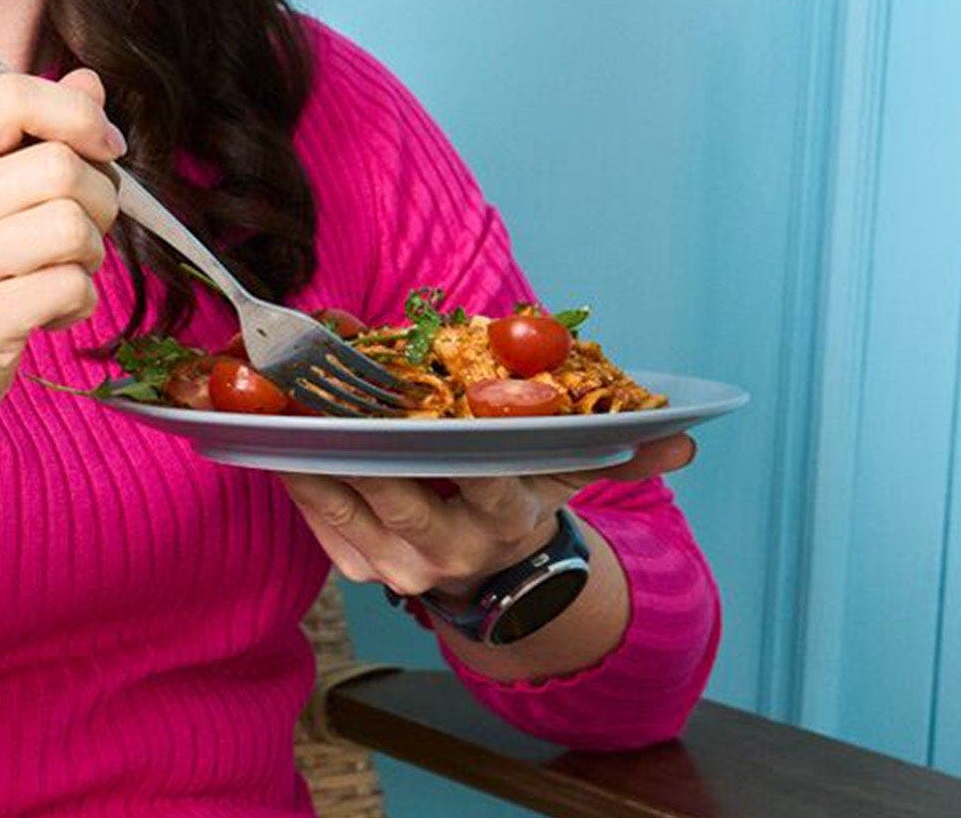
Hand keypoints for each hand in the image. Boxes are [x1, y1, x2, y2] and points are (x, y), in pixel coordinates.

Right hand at [0, 67, 125, 458]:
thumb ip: (25, 144)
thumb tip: (88, 83)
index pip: (7, 95)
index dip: (73, 111)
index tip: (101, 146)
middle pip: (60, 166)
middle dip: (100, 201)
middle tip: (82, 235)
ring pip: (71, 226)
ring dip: (91, 257)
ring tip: (61, 276)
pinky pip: (68, 287)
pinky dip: (79, 303)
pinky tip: (50, 315)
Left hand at [278, 434, 695, 596]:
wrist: (488, 575)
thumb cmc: (520, 495)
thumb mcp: (567, 475)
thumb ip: (615, 452)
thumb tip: (686, 438)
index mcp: (503, 520)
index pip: (486, 485)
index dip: (457, 452)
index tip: (424, 410)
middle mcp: (447, 551)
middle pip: (394, 490)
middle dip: (355, 439)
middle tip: (320, 386)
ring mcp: (396, 565)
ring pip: (343, 501)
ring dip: (308, 449)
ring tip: (280, 397)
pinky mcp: (354, 565)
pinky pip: (316, 514)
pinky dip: (295, 470)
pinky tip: (273, 429)